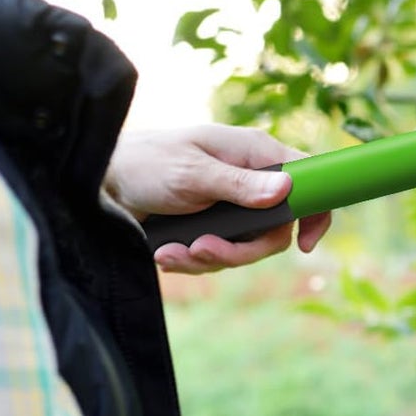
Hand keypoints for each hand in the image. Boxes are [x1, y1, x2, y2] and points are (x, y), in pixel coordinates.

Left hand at [105, 125, 333, 275]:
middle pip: (275, 229)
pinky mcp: (211, 226)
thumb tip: (286, 189)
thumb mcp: (191, 174)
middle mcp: (249, 180)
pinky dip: (193, 261)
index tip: (304, 244)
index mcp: (254, 154)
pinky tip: (165, 253)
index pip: (307, 180)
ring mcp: (231, 206)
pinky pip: (220, 255)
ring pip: (246, 248)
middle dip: (240, 250)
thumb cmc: (145, 163)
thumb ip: (239, 185)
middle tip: (203, 251)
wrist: (99, 183)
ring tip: (170, 253)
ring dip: (208, 258)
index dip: (315, 213)